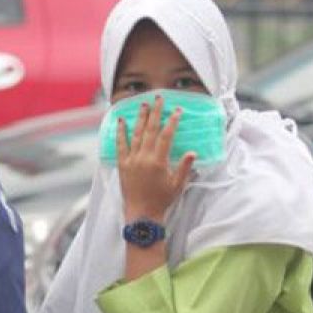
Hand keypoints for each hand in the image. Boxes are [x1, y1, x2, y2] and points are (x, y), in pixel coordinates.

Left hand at [117, 95, 194, 220]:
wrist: (141, 214)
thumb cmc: (161, 200)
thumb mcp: (177, 185)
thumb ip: (184, 167)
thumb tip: (193, 152)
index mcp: (158, 162)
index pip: (166, 136)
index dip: (172, 122)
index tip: (177, 110)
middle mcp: (143, 158)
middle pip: (150, 130)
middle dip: (155, 112)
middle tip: (158, 98)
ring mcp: (131, 160)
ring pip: (135, 134)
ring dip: (140, 118)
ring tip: (143, 104)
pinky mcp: (122, 165)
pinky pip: (120, 145)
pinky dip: (120, 132)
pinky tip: (120, 121)